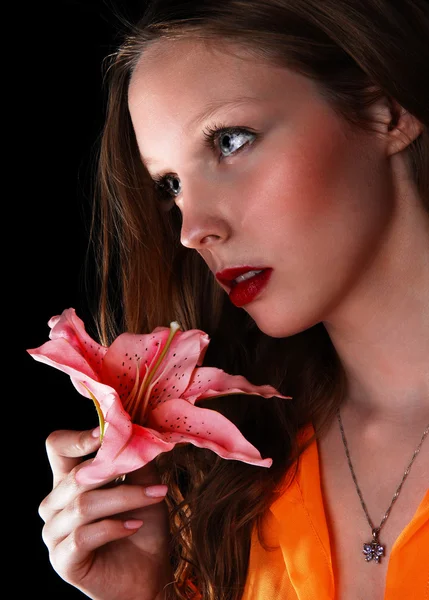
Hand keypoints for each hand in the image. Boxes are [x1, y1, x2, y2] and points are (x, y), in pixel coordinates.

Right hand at [39, 428, 172, 599]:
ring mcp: (55, 534)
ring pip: (84, 505)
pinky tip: (135, 525)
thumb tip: (140, 428)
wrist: (149, 574)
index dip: (77, 438)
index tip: (105, 432)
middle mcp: (55, 505)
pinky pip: (84, 536)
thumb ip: (136, 460)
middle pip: (76, 476)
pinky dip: (114, 527)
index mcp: (69, 481)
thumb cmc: (142, 526)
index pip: (57, 447)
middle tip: (144, 462)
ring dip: (125, 497)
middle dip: (114, 468)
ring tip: (157, 495)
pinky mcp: (63, 560)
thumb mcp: (143, 486)